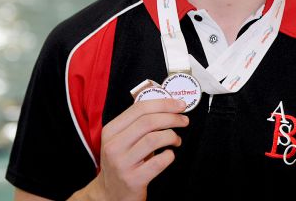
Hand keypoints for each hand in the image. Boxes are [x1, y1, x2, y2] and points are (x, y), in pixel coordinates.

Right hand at [71, 98, 187, 200]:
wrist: (111, 194)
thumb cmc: (123, 161)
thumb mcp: (122, 139)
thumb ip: (138, 122)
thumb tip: (167, 103)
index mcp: (111, 130)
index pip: (139, 108)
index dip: (163, 104)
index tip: (180, 104)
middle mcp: (113, 146)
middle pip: (148, 122)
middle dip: (172, 118)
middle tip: (184, 120)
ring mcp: (122, 164)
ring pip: (154, 139)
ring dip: (172, 136)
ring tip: (176, 140)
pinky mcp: (133, 180)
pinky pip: (158, 162)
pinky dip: (169, 155)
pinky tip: (169, 154)